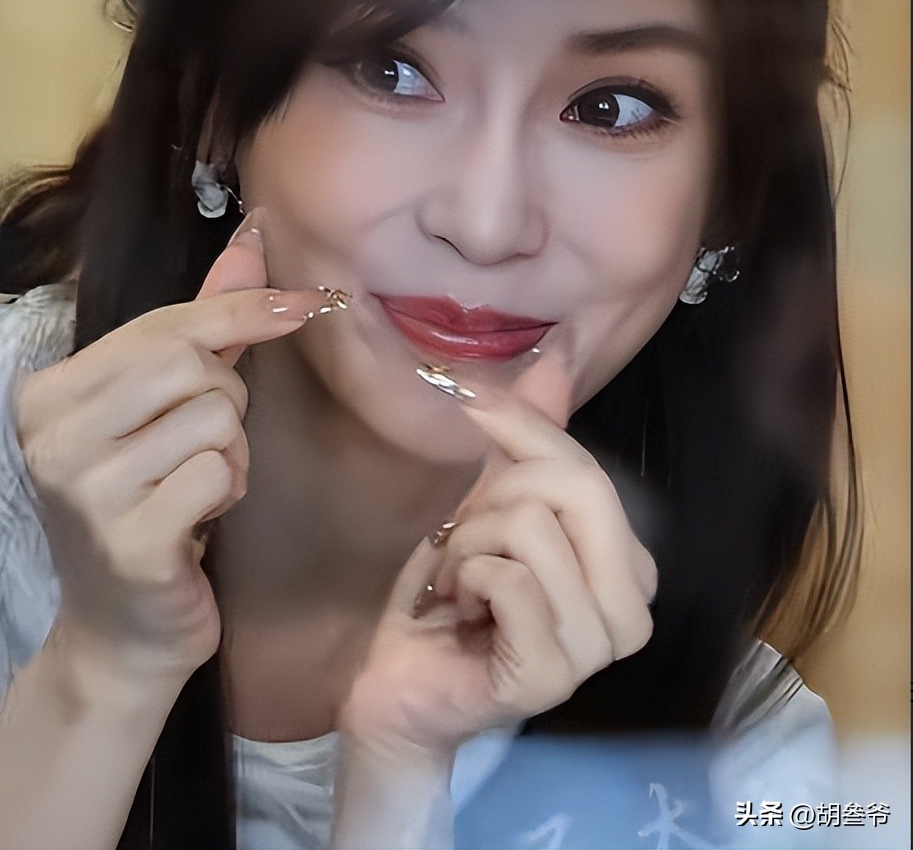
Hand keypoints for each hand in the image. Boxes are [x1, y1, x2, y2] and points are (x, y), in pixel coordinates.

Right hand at [15, 208, 337, 684]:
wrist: (121, 632)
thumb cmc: (147, 504)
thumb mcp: (162, 409)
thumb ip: (203, 324)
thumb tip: (254, 236)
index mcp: (49, 392)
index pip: (166, 325)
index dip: (246, 309)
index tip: (307, 301)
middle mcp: (50, 435)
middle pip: (191, 363)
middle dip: (227, 398)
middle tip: (209, 443)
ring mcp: (83, 490)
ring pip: (213, 415)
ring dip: (232, 450)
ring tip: (200, 486)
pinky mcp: (128, 540)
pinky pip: (219, 471)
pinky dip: (229, 490)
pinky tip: (202, 521)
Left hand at [340, 376, 656, 757]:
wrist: (400, 679)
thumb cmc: (452, 592)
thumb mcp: (491, 500)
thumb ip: (531, 434)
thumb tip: (560, 352)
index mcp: (629, 565)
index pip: (588, 467)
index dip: (522, 427)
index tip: (467, 400)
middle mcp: (631, 609)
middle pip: (578, 488)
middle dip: (495, 494)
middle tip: (462, 532)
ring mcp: (596, 650)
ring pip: (533, 528)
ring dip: (468, 543)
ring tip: (456, 578)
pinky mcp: (552, 677)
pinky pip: (507, 579)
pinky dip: (463, 577)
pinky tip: (457, 607)